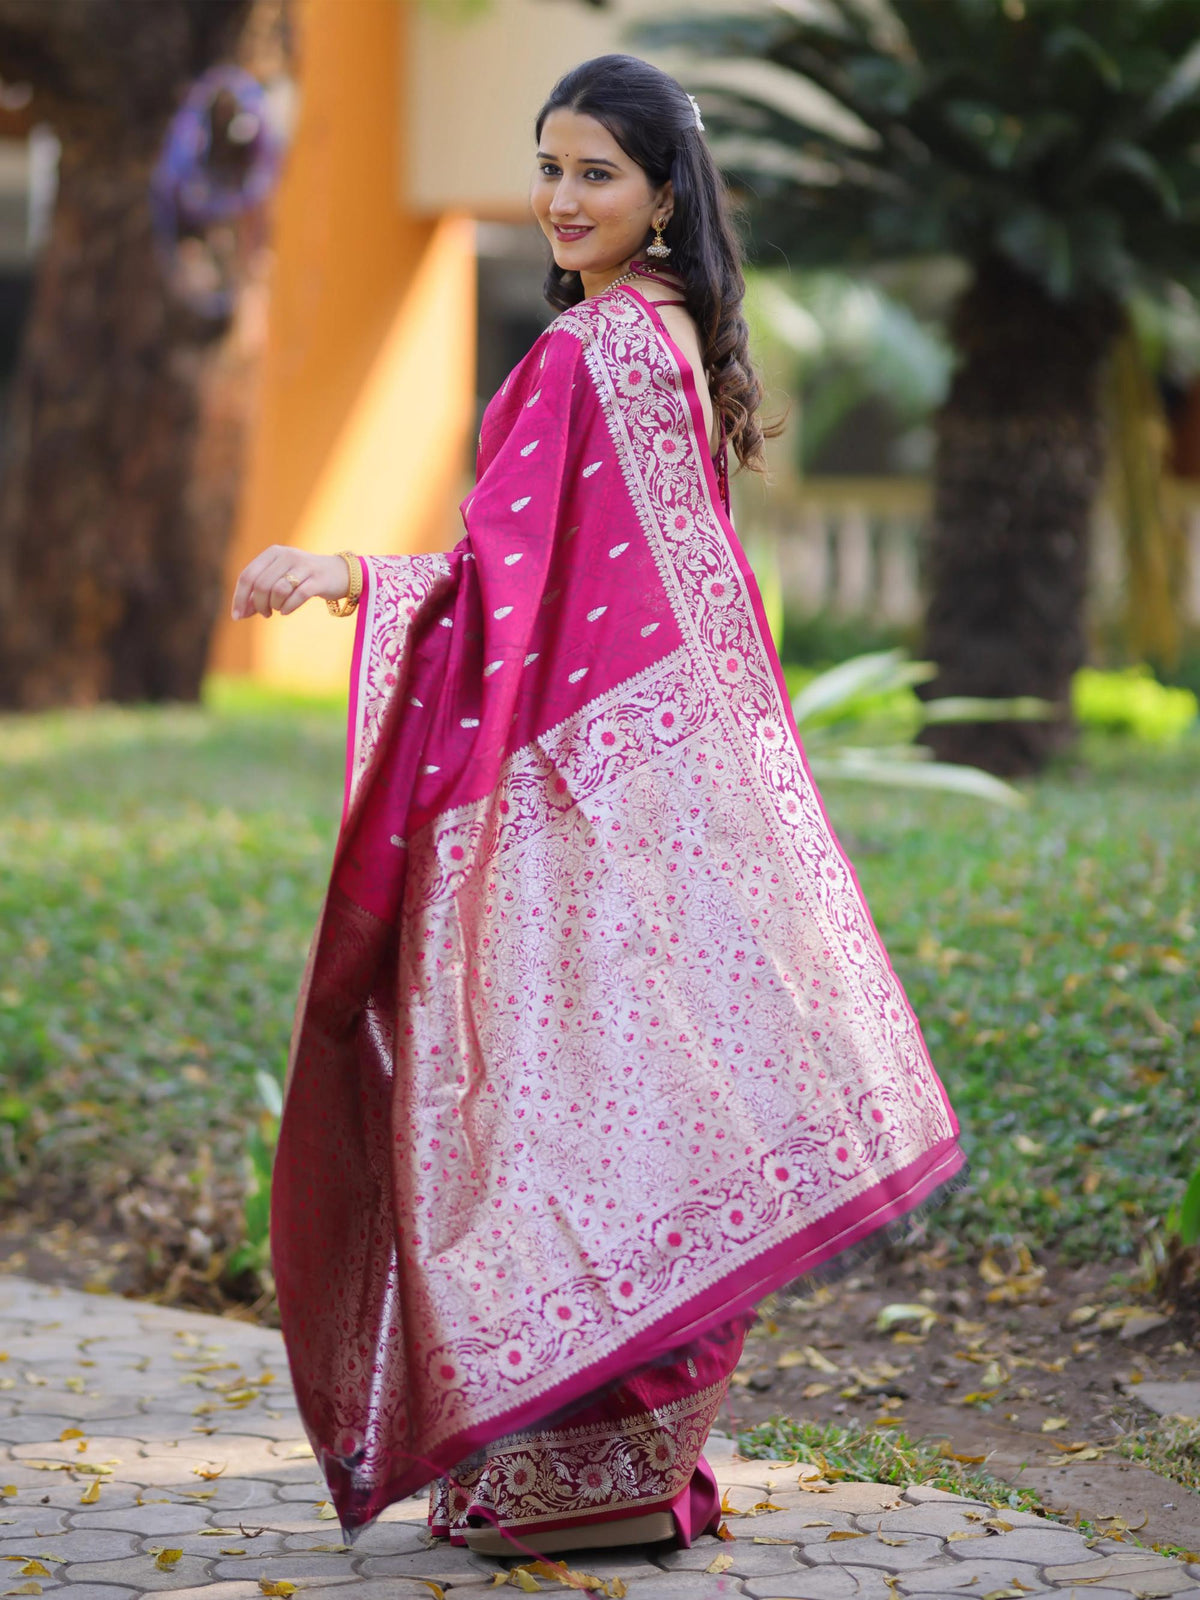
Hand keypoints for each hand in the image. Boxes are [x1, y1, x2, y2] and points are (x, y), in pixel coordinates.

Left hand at [230, 546, 351, 620]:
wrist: (340, 574)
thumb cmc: (304, 579)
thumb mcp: (279, 579)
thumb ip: (260, 593)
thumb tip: (240, 613)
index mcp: (273, 553)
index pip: (248, 575)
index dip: (239, 598)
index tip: (237, 616)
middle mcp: (287, 556)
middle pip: (261, 584)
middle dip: (258, 605)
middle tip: (264, 614)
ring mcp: (304, 566)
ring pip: (278, 590)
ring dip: (274, 605)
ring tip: (277, 609)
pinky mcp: (318, 579)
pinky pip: (298, 595)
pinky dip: (288, 607)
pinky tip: (286, 611)